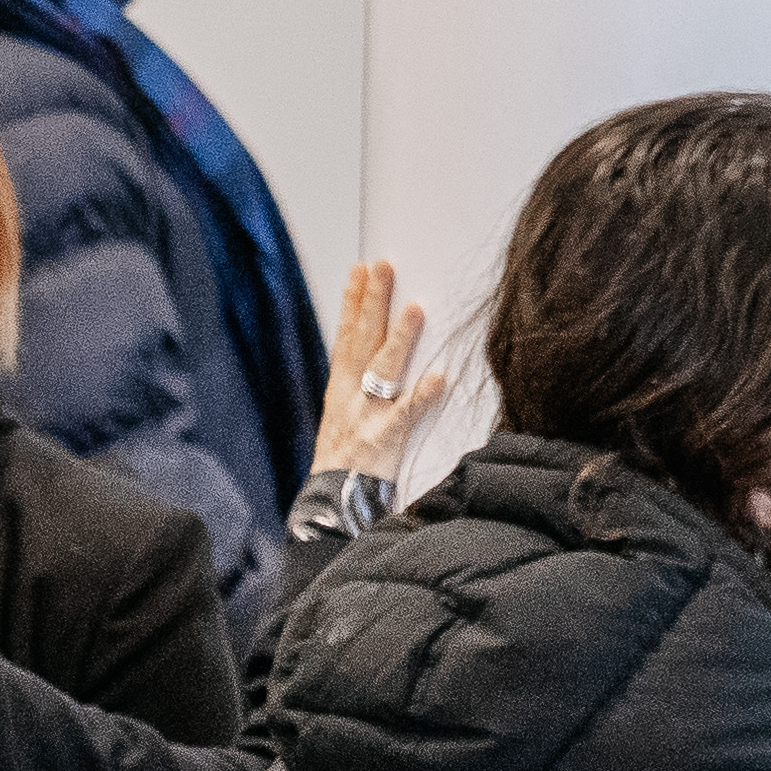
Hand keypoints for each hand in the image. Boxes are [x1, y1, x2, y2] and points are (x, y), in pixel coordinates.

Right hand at [317, 257, 447, 479]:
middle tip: (384, 267)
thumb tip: (380, 353)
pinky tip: (439, 378)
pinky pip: (405, 414)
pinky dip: (422, 396)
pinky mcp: (385, 440)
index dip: (353, 300)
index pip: (346, 335)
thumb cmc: (342, 462)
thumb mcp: (342, 416)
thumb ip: (360, 386)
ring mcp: (366, 416)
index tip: (361, 269)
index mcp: (340, 388)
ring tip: (415, 309)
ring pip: (382, 370)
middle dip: (373, 301)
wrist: (331, 503)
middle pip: (362, 340)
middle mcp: (350, 395)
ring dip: (399, 338)